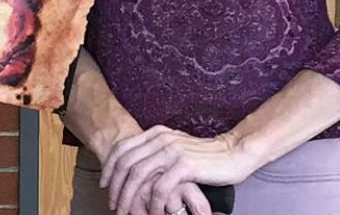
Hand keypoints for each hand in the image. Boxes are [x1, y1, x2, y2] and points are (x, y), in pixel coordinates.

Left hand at [102, 127, 256, 214]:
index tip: (105, 185)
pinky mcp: (184, 166)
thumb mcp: (176, 148)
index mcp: (156, 133)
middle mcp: (160, 139)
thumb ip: (157, 153)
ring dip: (129, 197)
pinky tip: (154, 213)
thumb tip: (135, 169)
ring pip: (138, 176)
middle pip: (126, 163)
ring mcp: (172, 151)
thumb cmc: (206, 156)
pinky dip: (152, 203)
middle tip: (114, 205)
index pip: (122, 149)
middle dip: (116, 187)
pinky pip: (159, 188)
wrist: (234, 153)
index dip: (109, 169)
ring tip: (128, 212)